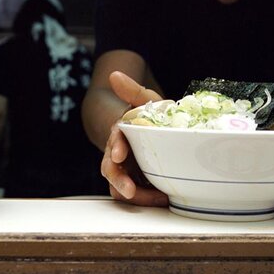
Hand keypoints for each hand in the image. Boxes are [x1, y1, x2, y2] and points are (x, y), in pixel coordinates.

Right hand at [101, 71, 168, 205]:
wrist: (149, 133)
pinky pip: (134, 196)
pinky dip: (146, 199)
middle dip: (119, 180)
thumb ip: (132, 90)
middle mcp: (118, 155)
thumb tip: (114, 75)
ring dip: (135, 196)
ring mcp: (125, 171)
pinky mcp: (134, 183)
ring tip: (158, 198)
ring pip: (119, 187)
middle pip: (111, 170)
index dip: (116, 149)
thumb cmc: (147, 117)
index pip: (114, 143)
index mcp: (120, 136)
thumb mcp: (145, 101)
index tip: (121, 155)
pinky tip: (163, 198)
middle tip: (130, 191)